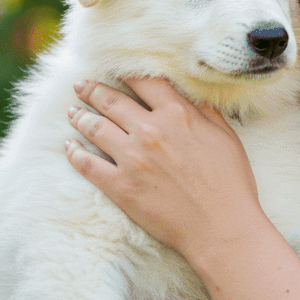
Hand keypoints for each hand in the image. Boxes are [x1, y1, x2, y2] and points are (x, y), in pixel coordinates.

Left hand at [63, 77, 266, 260]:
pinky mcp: (119, 186)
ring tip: (72, 112)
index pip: (144, 82)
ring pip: (94, 127)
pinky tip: (69, 146)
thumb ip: (205, 113)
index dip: (127, 73)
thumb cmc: (230, 184)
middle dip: (92, 90)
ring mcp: (131, 158)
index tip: (116, 71)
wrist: (221, 228)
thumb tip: (190, 97)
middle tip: (80, 85)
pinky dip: (74, 152)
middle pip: (111, 101)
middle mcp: (150, 130)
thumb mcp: (225, 137)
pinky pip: (87, 164)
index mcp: (177, 115)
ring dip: (80, 116)